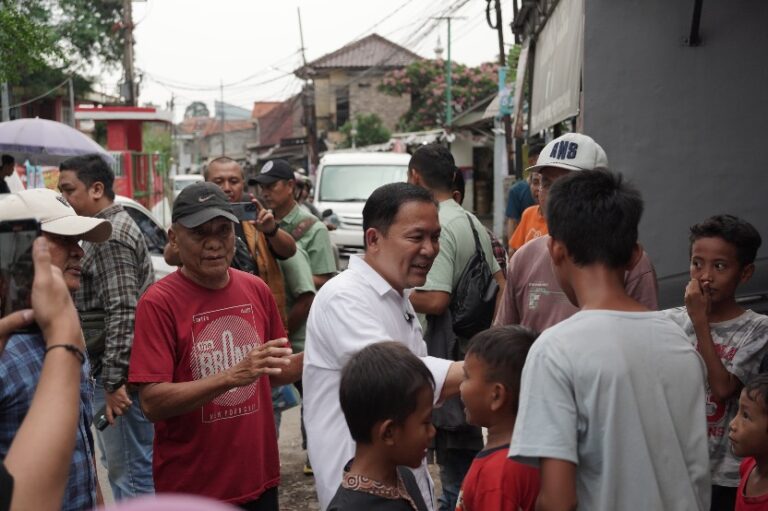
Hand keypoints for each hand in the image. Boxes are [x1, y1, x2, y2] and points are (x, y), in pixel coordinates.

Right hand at [0, 238, 81, 353]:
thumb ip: (41, 261)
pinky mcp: (53, 310)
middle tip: (21, 270)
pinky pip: (43, 299)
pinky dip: (36, 297)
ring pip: (45, 287)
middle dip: (36, 271)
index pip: (46, 263)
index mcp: (56, 277)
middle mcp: (59, 286)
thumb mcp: (43, 281)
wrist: (62, 331)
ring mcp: (57, 298)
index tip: (26, 253)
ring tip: (22, 285)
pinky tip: (30, 301)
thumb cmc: (52, 306)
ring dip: (36, 285)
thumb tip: (41, 239)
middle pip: (46, 275)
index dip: (37, 258)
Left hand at [105, 385, 132, 424]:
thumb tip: (114, 404)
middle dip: (122, 412)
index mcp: (108, 405)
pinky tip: (129, 400)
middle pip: (119, 413)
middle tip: (123, 410)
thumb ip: (111, 402)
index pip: (109, 415)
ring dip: (126, 406)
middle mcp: (114, 405)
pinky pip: (129, 403)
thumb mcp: (108, 397)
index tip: (113, 425)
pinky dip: (129, 402)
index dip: (111, 420)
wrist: (113, 384)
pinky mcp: (124, 399)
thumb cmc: (109, 389)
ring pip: (125, 408)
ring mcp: (119, 403)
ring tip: (126, 403)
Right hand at [226, 338, 291, 387]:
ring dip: (279, 360)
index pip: (268, 344)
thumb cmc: (246, 366)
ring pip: (269, 360)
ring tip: (288, 362)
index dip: (277, 341)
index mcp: (256, 351)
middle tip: (290, 350)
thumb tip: (278, 352)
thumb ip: (263, 354)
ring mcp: (254, 364)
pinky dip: (273, 370)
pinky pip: (265, 370)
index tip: (286, 340)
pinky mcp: (254, 372)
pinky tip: (279, 371)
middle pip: (270, 351)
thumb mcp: (253, 357)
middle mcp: (255, 356)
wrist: (233, 375)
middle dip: (281, 350)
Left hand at [251, 198, 277, 232]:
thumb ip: (253, 222)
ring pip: (263, 211)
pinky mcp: (270, 215)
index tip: (250, 194)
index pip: (254, 204)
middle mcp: (261, 210)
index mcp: (257, 211)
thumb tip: (250, 221)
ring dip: (260, 216)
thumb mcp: (255, 225)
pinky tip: (262, 221)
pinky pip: (268, 215)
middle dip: (256, 202)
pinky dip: (264, 218)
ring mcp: (266, 212)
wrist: (268, 230)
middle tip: (253, 200)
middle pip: (259, 204)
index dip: (252, 198)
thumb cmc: (260, 225)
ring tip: (259, 221)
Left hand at [685, 278, 710, 323]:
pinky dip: (690, 292)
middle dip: (695, 283)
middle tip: (701, 287)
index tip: (702, 283)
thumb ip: (706, 289)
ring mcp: (686, 296)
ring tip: (699, 291)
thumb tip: (705, 282)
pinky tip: (695, 295)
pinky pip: (687, 292)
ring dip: (692, 287)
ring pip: (688, 287)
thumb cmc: (705, 309)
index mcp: (694, 291)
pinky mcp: (685, 300)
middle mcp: (688, 293)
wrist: (698, 318)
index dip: (698, 280)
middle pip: (690, 283)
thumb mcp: (707, 299)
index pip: (694, 280)